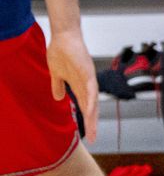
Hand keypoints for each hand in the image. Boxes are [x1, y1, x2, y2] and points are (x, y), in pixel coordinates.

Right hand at [46, 27, 98, 142]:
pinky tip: (90, 108)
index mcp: (80, 85)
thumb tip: (59, 98)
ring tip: (92, 128)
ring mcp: (89, 77)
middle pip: (91, 106)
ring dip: (93, 114)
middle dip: (92, 123)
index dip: (87, 120)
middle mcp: (87, 84)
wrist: (63, 37)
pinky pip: (91, 87)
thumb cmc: (61, 53)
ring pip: (93, 100)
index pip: (85, 106)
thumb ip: (58, 85)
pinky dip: (91, 98)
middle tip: (92, 138)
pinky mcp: (88, 71)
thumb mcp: (57, 74)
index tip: (87, 134)